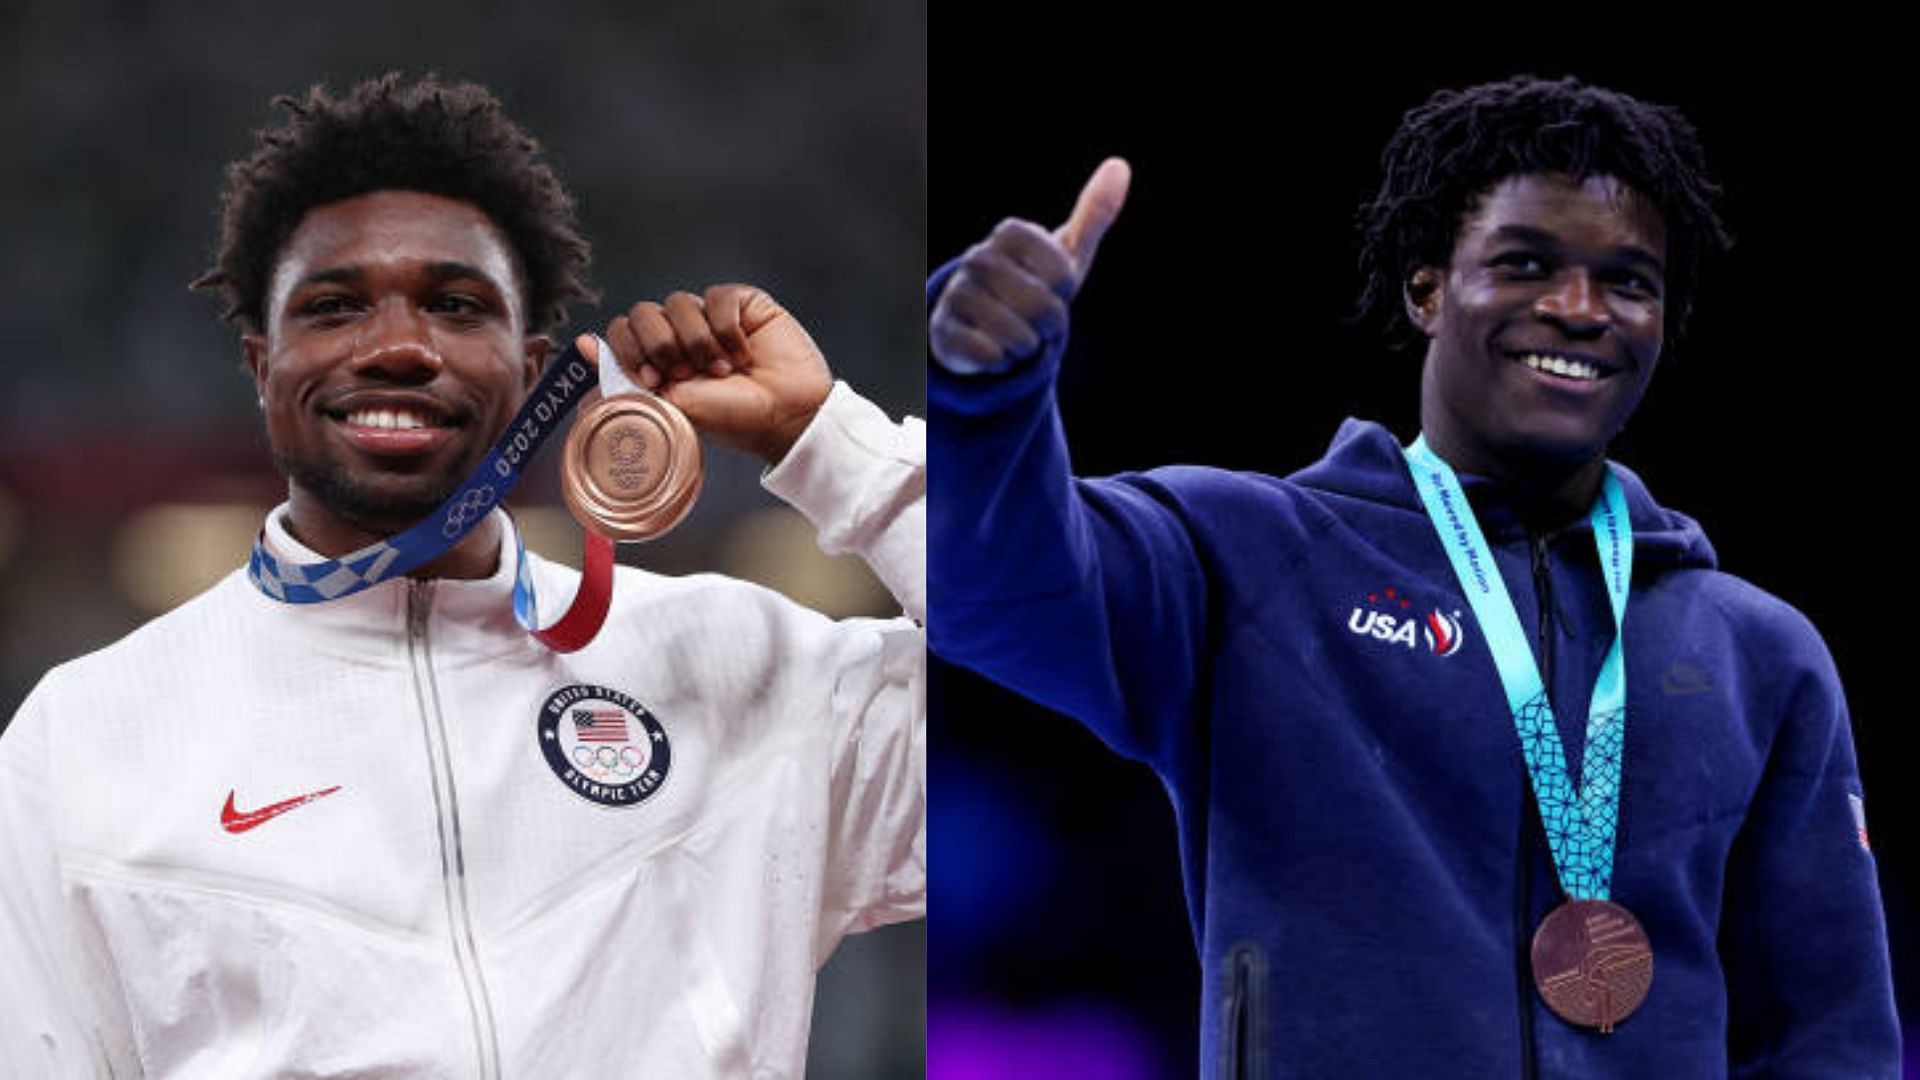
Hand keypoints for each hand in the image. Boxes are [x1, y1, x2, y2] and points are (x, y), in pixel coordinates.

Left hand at [595, 284, 831, 464]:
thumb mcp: (673, 406)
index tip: (650, 379)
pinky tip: (743, 352)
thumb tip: (581, 345)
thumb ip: (627, 376)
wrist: (786, 415)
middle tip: (684, 374)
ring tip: (723, 370)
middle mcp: (679, 335)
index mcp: (658, 361)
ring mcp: (709, 317)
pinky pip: (716, 297)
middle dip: (660, 345)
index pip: (620, 332)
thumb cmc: (733, 419)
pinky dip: (726, 328)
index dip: (627, 350)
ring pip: (678, 303)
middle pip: (642, 313)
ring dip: (698, 342)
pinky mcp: (741, 303)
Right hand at [930, 156, 1130, 373]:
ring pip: (1015, 335)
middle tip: (1034, 318)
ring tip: (1013, 334)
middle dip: (1048, 324)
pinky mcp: (943, 332)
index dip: (1063, 290)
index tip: (1052, 287)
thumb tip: (1119, 165)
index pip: (1060, 272)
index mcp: (1010, 233)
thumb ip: (1094, 213)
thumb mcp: (1066, 254)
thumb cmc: (1032, 283)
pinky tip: (991, 349)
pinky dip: (999, 362)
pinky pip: (987, 356)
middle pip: (1041, 306)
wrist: (982, 323)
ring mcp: (956, 293)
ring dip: (1025, 346)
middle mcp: (977, 258)